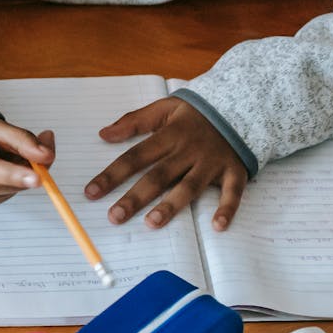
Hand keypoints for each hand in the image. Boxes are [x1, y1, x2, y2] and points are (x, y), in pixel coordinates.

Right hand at [0, 115, 56, 208]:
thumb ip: (22, 139)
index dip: (15, 174)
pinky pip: (8, 193)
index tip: (38, 179)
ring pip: (13, 188)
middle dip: (29, 166)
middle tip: (38, 145)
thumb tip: (48, 156)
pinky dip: (12, 181)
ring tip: (2, 156)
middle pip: (8, 181)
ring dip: (19, 173)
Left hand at [84, 97, 246, 230]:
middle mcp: (189, 150)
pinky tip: (218, 226)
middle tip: (115, 216)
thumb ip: (134, 121)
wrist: (241, 105)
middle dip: (135, 197)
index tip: (91, 192)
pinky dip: (227, 208)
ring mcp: (213, 162)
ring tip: (152, 223)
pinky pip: (232, 192)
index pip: (135, 156)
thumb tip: (103, 134)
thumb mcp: (163, 108)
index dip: (112, 174)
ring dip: (172, 205)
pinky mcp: (235, 170)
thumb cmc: (196, 112)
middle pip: (158, 176)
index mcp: (169, 134)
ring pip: (190, 186)